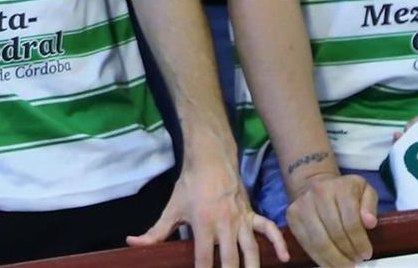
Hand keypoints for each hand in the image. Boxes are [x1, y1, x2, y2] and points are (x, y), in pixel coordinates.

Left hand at [128, 150, 285, 267]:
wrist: (210, 158)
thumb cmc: (190, 184)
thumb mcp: (171, 208)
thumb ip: (155, 231)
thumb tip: (133, 243)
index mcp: (204, 225)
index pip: (205, 259)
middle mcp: (225, 225)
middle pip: (230, 260)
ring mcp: (241, 220)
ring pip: (251, 250)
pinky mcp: (252, 214)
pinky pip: (269, 229)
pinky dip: (279, 242)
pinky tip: (284, 258)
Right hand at [285, 172, 378, 267]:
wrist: (314, 182)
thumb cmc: (344, 191)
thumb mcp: (364, 191)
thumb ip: (370, 205)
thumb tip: (370, 223)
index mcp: (341, 188)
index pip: (351, 222)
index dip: (360, 242)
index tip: (366, 254)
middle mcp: (319, 193)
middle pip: (335, 233)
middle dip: (348, 253)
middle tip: (356, 262)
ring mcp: (303, 205)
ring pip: (320, 241)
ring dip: (334, 259)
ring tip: (344, 266)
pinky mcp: (292, 216)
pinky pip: (306, 243)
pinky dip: (319, 258)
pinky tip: (330, 264)